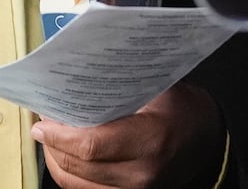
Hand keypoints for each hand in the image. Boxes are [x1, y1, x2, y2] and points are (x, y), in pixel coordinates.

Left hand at [33, 83, 221, 188]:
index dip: (59, 135)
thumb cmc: (181, 108)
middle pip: (78, 166)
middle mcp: (141, 173)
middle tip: (41, 122)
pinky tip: (63, 153)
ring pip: (76, 183)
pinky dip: (69, 173)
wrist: (206, 138)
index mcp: (150, 141)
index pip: (91, 146)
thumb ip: (118, 84)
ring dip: (56, 159)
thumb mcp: (155, 85)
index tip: (42, 120)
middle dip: (52, 144)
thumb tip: (75, 71)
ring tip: (49, 137)